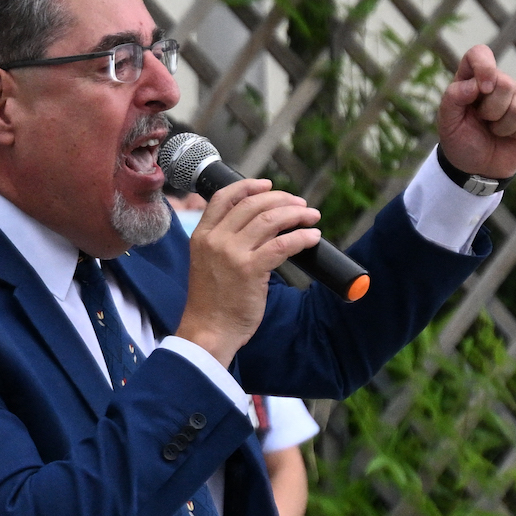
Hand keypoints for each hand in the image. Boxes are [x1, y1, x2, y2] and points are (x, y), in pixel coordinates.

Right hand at [174, 176, 320, 368]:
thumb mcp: (207, 263)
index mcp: (201, 235)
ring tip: (311, 216)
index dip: (248, 186)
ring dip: (296, 214)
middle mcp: (215, 240)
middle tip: (300, 204)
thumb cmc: (211, 302)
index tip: (268, 185)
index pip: (223, 197)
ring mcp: (232, 253)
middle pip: (253, 204)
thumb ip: (224, 242)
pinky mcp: (250, 269)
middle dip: (282, 199)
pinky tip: (313, 238)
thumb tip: (259, 226)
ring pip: (270, 220)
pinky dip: (302, 237)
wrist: (208, 331)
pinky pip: (283, 244)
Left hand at [437, 44, 515, 179]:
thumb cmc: (460, 140)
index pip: (479, 53)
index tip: (482, 89)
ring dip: (502, 126)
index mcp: (471, 78)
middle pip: (505, 84)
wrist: (476, 166)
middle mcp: (497, 82)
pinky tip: (510, 135)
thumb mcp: (447, 122)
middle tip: (482, 121)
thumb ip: (453, 98)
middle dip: (491, 111)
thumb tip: (475, 84)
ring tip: (494, 130)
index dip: (484, 66)